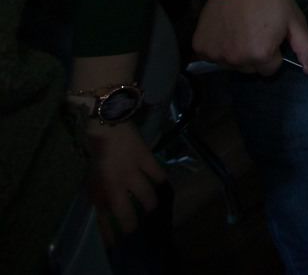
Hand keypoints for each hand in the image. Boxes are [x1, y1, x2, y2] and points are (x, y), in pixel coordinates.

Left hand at [85, 122, 166, 239]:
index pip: (107, 215)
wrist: (107, 123)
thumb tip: (107, 209)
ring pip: (148, 196)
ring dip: (151, 204)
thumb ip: (100, 192)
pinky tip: (159, 182)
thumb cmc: (97, 150)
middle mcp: (117, 183)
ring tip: (152, 205)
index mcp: (102, 186)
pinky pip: (159, 175)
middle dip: (134, 223)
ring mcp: (133, 171)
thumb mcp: (93, 174)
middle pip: (129, 212)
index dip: (114, 229)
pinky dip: (160, 181)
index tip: (121, 237)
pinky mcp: (147, 158)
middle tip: (139, 224)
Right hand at [191, 0, 307, 75]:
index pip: (271, 69)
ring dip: (237, 53)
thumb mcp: (295, 20)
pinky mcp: (200, 47)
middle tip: (256, 31)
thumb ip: (305, 47)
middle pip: (250, 69)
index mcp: (261, 55)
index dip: (274, 53)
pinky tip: (226, 29)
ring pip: (232, 64)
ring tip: (240, 29)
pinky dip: (219, 47)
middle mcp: (237, 60)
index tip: (271, 36)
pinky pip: (213, 56)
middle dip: (255, 55)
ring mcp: (215, 55)